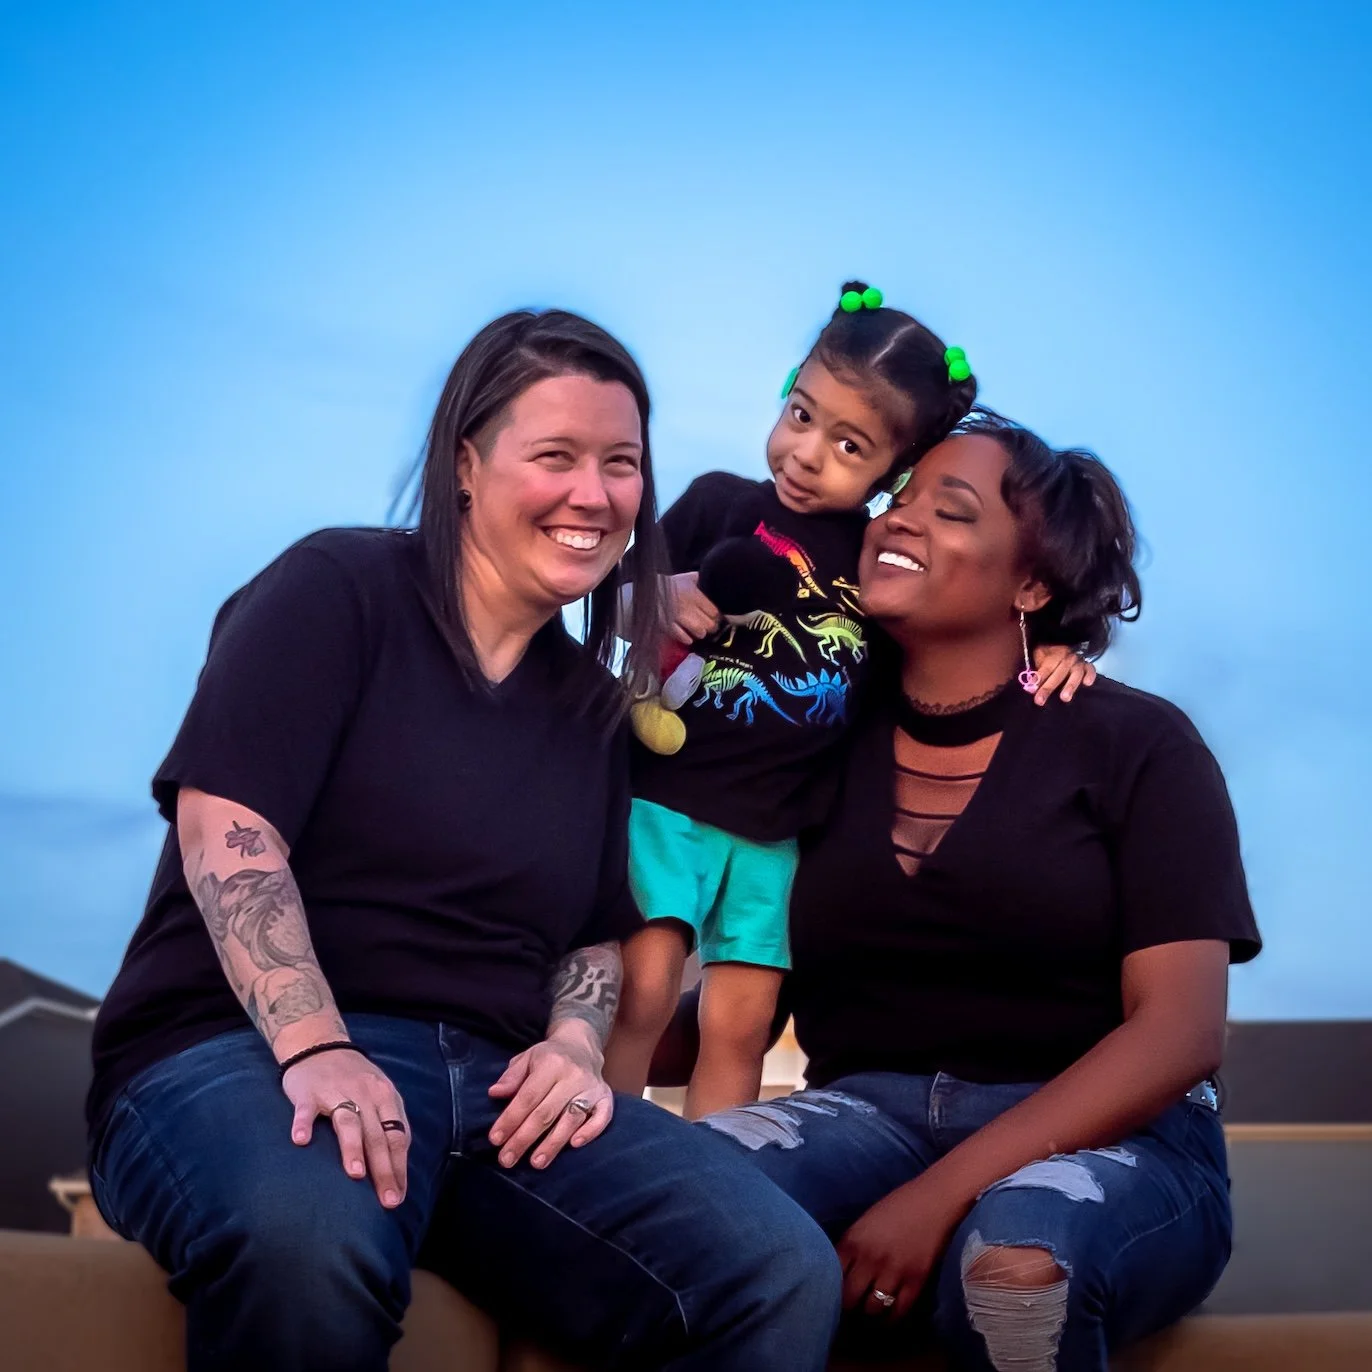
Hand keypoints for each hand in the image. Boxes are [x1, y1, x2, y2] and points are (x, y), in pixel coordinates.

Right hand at [282, 1047, 409, 1208]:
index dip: (400, 1167)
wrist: (319, 1044)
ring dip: (352, 1148)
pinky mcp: (308, 1092)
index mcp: (386, 1097)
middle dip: (384, 1169)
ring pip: (348, 1122)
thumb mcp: (379, 1094)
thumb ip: (387, 1124)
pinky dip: (303, 1124)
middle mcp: (365, 1094)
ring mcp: (336, 1091)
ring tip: (356, 1174)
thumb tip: (398, 1166)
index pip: (398, 1136)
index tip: (399, 1197)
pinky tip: (300, 1141)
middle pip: (377, 1135)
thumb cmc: (353, 1078)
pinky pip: (306, 1109)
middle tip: (387, 1200)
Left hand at [488, 1021, 613, 1168]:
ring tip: (536, 1163)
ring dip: (553, 1143)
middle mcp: (573, 1075)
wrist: (582, 1046)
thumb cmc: (549, 1057)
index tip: (495, 1140)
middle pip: (546, 1112)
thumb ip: (511, 1077)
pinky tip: (574, 1145)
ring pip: (571, 1119)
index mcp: (551, 1063)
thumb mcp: (527, 1058)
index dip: (510, 1119)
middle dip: (524, 1138)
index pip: (528, 1097)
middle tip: (507, 1159)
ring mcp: (592, 1087)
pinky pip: (602, 1116)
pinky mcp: (606, 1097)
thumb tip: (494, 1093)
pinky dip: (590, 1131)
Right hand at [667, 572, 721, 644]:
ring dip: (700, 633)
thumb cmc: (668, 584)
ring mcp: (679, 618)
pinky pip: (683, 637)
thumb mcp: (685, 577)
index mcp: (695, 595)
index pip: (714, 612)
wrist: (648, 590)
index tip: (713, 617)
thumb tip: (708, 580)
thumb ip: (698, 580)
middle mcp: (689, 607)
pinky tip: (687, 637)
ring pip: (699, 632)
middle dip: (710, 626)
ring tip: (697, 631)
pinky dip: (687, 638)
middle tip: (708, 626)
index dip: (715, 616)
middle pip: (709, 624)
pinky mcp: (668, 625)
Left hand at [836, 1178, 963, 1319]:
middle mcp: (869, 1259)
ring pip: (872, 1309)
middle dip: (847, 1305)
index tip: (831, 1294)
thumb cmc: (898, 1205)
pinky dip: (890, 1318)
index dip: (829, 1289)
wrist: (935, 1200)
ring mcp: (893, 1273)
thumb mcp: (865, 1222)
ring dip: (869, 1312)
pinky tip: (887, 1315)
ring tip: (869, 1309)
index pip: (831, 1276)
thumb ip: (852, 1246)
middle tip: (851, 1306)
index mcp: (853, 1241)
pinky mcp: (916, 1283)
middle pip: (848, 1299)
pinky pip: (898, 1312)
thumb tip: (839, 1271)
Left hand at [1032, 645, 1096, 704]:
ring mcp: (1079, 662)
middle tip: (1040, 701)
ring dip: (1070, 686)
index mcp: (1054, 655)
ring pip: (1075, 674)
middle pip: (1058, 674)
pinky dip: (1090, 676)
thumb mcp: (1040, 657)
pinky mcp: (1088, 666)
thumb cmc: (1050, 656)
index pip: (1045, 668)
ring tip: (1065, 698)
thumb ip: (1035, 670)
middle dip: (1048, 688)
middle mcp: (1067, 658)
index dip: (1038, 678)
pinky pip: (1091, 670)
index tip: (1030, 689)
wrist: (1066, 643)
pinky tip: (1087, 683)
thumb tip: (1028, 685)